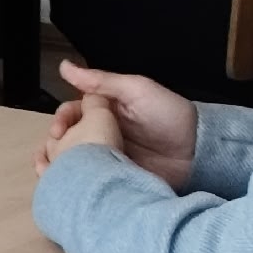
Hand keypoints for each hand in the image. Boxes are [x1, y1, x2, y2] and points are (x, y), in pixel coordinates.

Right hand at [40, 61, 197, 187]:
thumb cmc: (169, 115)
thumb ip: (101, 81)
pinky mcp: (117, 178)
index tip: (57, 130)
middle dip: (55, 144)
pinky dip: (77, 182)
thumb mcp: (137, 90)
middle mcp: (103, 133)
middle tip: (52, 154)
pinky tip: (67, 185)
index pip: (72, 113)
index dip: (62, 119)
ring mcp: (109, 157)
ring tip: (52, 172)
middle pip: (69, 138)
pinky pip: (92, 180)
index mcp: (105, 110)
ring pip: (76, 160)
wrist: (200, 153)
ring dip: (61, 164)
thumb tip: (64, 67)